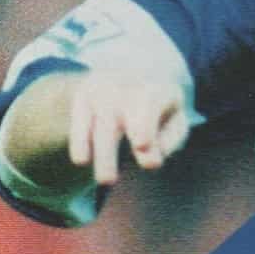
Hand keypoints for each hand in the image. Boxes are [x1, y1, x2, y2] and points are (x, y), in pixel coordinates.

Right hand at [66, 70, 190, 184]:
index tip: (140, 144)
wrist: (135, 73)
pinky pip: (79, 120)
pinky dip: (80, 140)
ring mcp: (101, 90)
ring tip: (105, 181)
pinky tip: (81, 161)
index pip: (148, 104)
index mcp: (155, 89)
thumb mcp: (175, 120)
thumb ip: (169, 140)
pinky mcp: (83, 96)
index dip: (143, 124)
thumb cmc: (162, 109)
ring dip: (101, 153)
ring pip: (99, 123)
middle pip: (115, 117)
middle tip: (110, 179)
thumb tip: (151, 159)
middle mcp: (125, 86)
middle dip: (111, 148)